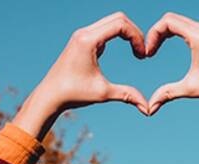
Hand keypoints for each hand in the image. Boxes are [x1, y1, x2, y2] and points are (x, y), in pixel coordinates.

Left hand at [13, 12, 150, 138]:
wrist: (50, 95)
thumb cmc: (73, 94)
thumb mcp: (103, 93)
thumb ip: (127, 95)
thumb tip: (148, 109)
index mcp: (88, 40)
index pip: (120, 25)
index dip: (137, 37)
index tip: (143, 56)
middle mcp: (84, 33)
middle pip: (118, 18)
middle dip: (135, 33)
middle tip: (143, 52)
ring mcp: (82, 35)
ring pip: (112, 22)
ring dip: (127, 33)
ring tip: (137, 52)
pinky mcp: (82, 40)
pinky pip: (105, 29)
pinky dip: (119, 35)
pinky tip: (125, 49)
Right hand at [143, 12, 198, 142]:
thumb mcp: (190, 89)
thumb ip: (167, 94)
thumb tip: (149, 109)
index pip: (167, 22)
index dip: (152, 35)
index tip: (148, 54)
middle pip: (172, 19)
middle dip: (157, 33)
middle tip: (149, 51)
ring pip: (181, 22)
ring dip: (167, 32)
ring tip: (156, 49)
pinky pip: (190, 28)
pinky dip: (177, 33)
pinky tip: (173, 47)